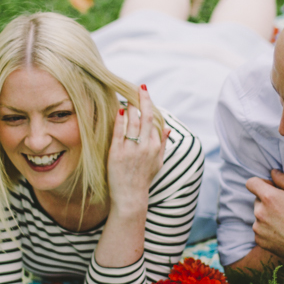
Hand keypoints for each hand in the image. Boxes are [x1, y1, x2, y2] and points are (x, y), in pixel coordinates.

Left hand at [106, 86, 168, 213]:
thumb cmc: (143, 179)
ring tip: (127, 96)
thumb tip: (167, 129)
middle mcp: (145, 146)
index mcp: (155, 147)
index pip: (154, 121)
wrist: (130, 196)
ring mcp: (131, 150)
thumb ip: (163, 144)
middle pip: (146, 117)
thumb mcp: (158, 162)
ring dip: (131, 107)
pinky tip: (119, 110)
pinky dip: (119, 120)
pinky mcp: (117, 153)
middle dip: (144, 100)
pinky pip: (118, 133)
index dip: (149, 106)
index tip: (144, 94)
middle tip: (140, 86)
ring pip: (133, 122)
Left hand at [246, 169, 283, 267]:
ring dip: (268, 215)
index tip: (271, 187)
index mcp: (269, 198)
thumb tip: (273, 172)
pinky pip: (260, 230)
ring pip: (259, 215)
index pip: (251, 183)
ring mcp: (258, 228)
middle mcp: (259, 212)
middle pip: (257, 200)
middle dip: (268, 200)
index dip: (261, 183)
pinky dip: (268, 229)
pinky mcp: (260, 241)